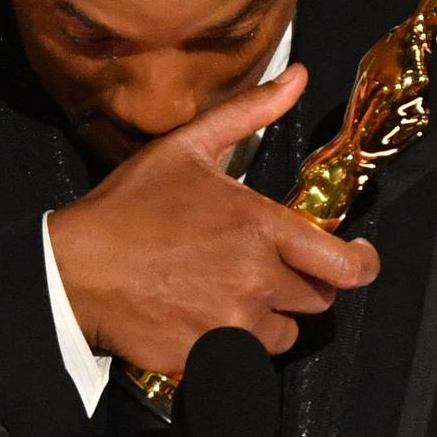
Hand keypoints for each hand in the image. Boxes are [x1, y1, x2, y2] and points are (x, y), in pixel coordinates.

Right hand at [48, 64, 379, 373]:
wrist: (74, 270)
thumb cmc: (129, 206)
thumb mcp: (187, 147)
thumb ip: (250, 113)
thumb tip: (299, 78)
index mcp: (260, 227)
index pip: (345, 264)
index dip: (362, 264)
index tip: (357, 259)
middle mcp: (256, 279)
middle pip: (317, 299)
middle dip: (301, 283)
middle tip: (265, 267)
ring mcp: (233, 324)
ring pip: (284, 333)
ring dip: (270, 316)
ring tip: (230, 292)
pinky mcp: (210, 358)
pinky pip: (248, 359)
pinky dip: (237, 343)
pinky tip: (205, 316)